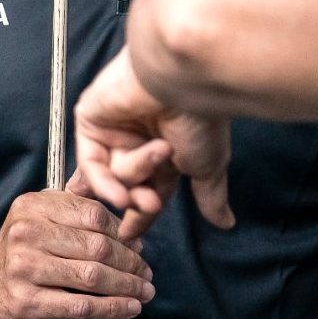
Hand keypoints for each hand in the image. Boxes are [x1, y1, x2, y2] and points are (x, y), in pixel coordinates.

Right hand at [0, 187, 154, 318]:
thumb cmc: (18, 264)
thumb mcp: (35, 226)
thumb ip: (72, 211)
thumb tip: (128, 212)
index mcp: (31, 206)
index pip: (93, 213)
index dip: (123, 231)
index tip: (139, 246)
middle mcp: (25, 232)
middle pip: (97, 246)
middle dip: (130, 262)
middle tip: (147, 273)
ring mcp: (24, 268)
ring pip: (93, 276)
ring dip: (127, 286)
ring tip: (144, 292)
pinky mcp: (26, 302)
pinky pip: (81, 306)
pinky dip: (112, 309)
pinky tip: (130, 309)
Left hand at [74, 48, 235, 240]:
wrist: (182, 79)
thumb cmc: (201, 117)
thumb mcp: (208, 164)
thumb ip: (209, 195)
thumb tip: (227, 224)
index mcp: (166, 149)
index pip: (149, 191)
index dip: (141, 216)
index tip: (132, 238)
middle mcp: (138, 139)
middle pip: (128, 186)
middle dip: (138, 201)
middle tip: (149, 205)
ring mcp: (114, 129)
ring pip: (113, 174)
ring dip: (134, 176)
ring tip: (156, 160)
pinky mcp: (92, 118)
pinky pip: (91, 162)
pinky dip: (103, 181)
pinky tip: (120, 190)